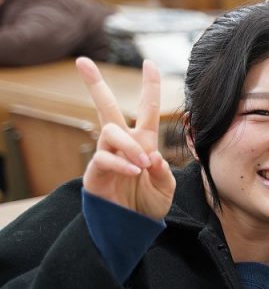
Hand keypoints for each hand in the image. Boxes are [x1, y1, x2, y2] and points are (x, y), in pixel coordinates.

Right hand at [77, 58, 175, 219]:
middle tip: (82, 61)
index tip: (150, 63)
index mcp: (144, 141)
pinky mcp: (95, 171)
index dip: (150, 86)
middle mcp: (123, 143)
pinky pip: (104, 158)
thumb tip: (153, 156)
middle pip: (107, 107)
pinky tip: (134, 172)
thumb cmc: (149, 203)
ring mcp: (107, 155)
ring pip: (110, 132)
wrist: (134, 226)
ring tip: (143, 165)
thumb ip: (163, 172)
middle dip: (94, 84)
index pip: (147, 108)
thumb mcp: (166, 187)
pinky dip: (121, 164)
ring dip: (129, 146)